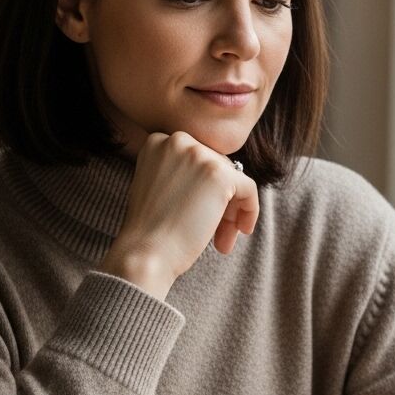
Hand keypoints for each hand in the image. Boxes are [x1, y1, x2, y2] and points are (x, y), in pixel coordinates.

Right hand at [99, 131, 258, 299]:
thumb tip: (216, 180)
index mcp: (158, 142)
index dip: (202, 189)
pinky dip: (250, 209)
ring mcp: (199, 155)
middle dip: (219, 201)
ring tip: (223, 241)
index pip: (196, 160)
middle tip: (216, 234)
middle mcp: (177, 141)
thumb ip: (180, 174)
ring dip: (230, 211)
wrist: (145, 253)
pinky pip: (248, 188)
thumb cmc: (148, 231)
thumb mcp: (156, 188)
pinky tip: (243, 229)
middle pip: (215, 168)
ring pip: (232, 180)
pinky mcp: (220, 174)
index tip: (198, 213)